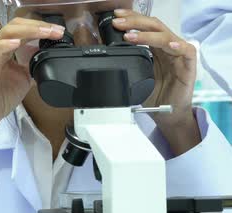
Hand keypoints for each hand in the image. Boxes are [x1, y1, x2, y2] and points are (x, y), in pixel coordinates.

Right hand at [0, 18, 64, 165]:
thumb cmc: (0, 99)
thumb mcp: (24, 77)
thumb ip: (32, 63)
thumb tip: (46, 54)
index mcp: (2, 48)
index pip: (21, 29)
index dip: (40, 27)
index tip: (58, 32)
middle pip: (15, 25)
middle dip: (38, 26)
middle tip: (56, 31)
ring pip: (7, 33)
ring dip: (28, 31)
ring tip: (45, 33)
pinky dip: (6, 44)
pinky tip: (18, 43)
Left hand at [112, 9, 200, 154]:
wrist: (168, 114)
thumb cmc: (155, 95)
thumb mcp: (136, 76)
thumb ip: (128, 64)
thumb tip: (107, 56)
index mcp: (156, 48)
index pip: (145, 27)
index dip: (132, 19)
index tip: (116, 16)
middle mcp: (168, 48)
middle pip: (154, 26)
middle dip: (134, 22)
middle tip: (118, 22)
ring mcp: (179, 56)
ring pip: (166, 37)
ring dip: (147, 34)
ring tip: (130, 35)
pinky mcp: (188, 67)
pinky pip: (187, 52)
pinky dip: (178, 47)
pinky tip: (169, 45)